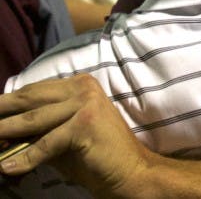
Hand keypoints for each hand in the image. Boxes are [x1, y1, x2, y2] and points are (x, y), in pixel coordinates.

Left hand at [0, 74, 154, 196]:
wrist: (131, 172)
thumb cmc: (95, 156)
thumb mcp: (61, 137)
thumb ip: (36, 130)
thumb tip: (1, 134)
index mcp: (80, 84)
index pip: (33, 91)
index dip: (7, 104)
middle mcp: (84, 87)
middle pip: (29, 99)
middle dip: (1, 113)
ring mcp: (86, 103)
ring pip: (32, 120)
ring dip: (4, 133)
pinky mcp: (85, 124)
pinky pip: (44, 144)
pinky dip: (23, 159)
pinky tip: (7, 168)